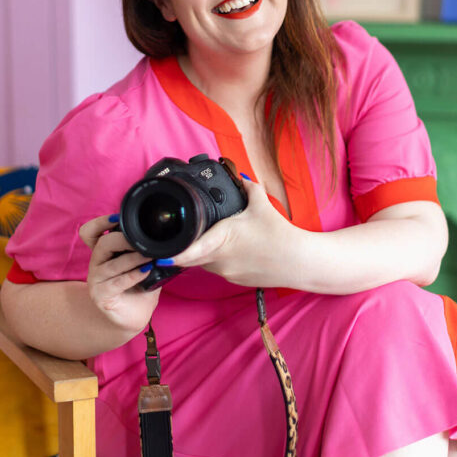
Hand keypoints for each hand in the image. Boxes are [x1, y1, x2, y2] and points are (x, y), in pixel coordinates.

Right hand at [79, 216, 161, 331]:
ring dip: (132, 258)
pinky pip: (116, 283)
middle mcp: (96, 263)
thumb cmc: (139, 286)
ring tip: (150, 257)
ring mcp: (96, 281)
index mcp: (103, 252)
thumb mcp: (143, 263)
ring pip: (111, 264)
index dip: (101, 222)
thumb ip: (147, 249)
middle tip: (143, 240)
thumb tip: (168, 237)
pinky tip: (146, 272)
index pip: (90, 232)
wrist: (134, 316)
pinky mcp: (101, 296)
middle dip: (123, 239)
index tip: (117, 218)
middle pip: (102, 244)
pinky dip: (132, 276)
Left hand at [170, 179, 297, 288]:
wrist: (298, 261)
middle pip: (190, 257)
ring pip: (204, 263)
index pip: (187, 252)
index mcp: (221, 239)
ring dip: (201, 253)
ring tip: (207, 239)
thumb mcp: (261, 204)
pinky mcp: (235, 280)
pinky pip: (218, 269)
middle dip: (183, 249)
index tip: (157, 254)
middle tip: (176, 239)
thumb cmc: (279, 233)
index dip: (170, 254)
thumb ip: (248, 187)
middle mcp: (219, 260)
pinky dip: (218, 259)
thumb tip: (239, 176)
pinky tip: (230, 250)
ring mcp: (226, 273)